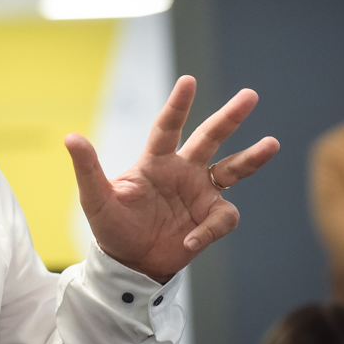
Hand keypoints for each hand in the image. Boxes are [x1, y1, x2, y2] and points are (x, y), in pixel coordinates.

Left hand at [65, 75, 279, 282]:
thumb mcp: (95, 198)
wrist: (129, 262)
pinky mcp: (210, 218)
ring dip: (252, 158)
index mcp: (155, 161)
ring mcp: (200, 193)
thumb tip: (71, 138)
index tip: (188, 80)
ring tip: (272, 143)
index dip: (178, 105)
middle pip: (210, 138)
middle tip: (250, 95)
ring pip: (232, 169)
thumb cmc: (111, 226)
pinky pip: (222, 218)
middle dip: (229, 117)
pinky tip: (189, 239)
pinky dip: (209, 229)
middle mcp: (182, 171)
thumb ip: (87, 168)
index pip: (168, 127)